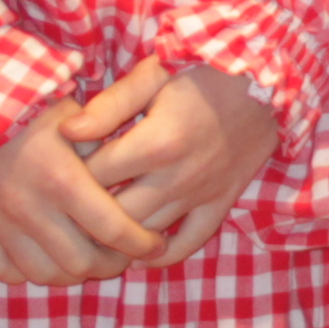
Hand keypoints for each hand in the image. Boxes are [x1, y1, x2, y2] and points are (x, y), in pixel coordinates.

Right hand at [0, 98, 158, 285]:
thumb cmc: (31, 108)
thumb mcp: (77, 116)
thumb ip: (107, 146)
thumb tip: (136, 173)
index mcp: (62, 179)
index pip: (112, 229)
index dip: (140, 244)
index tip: (155, 245)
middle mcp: (29, 208)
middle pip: (80, 262)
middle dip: (111, 265)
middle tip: (125, 256)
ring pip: (42, 273)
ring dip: (72, 274)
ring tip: (90, 260)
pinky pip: (1, 271)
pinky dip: (26, 273)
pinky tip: (44, 258)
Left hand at [68, 57, 280, 267]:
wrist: (271, 77)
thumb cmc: (206, 70)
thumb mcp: (155, 74)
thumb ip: (110, 104)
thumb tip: (65, 132)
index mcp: (157, 142)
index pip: (93, 176)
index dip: (67, 174)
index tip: (57, 168)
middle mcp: (178, 176)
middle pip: (113, 214)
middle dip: (84, 213)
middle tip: (67, 206)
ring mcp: (202, 193)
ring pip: (146, 233)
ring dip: (115, 236)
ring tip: (92, 229)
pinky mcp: (222, 201)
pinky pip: (190, 243)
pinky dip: (161, 256)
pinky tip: (138, 255)